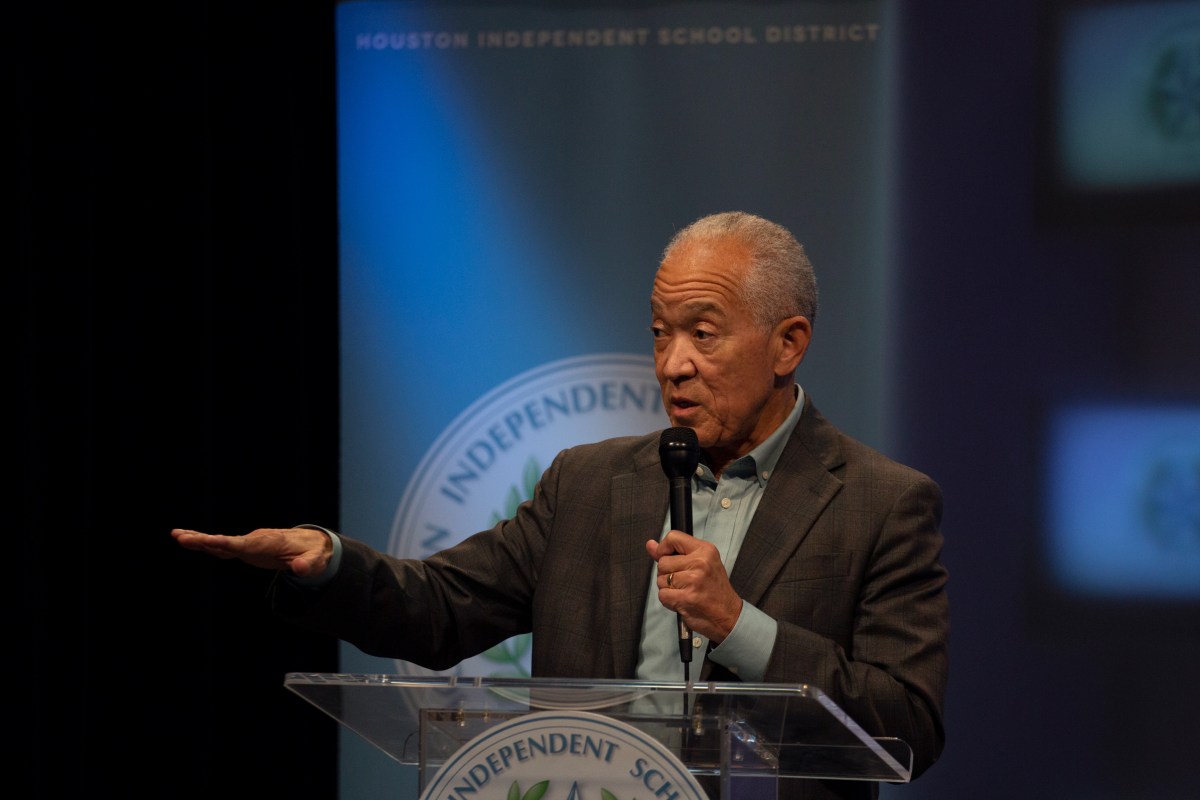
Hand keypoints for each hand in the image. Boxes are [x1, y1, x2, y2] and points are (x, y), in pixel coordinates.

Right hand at [171, 527, 332, 577]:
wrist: (312, 543)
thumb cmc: (314, 552)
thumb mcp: (315, 561)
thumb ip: (308, 565)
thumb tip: (300, 570)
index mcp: (268, 543)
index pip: (244, 544)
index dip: (227, 544)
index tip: (210, 541)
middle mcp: (255, 540)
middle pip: (226, 541)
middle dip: (204, 539)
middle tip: (180, 536)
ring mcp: (249, 544)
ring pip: (221, 542)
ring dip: (199, 540)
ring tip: (177, 535)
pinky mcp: (247, 549)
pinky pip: (224, 547)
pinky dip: (208, 545)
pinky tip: (190, 542)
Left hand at [645, 531, 741, 643]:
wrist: (729, 615)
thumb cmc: (715, 590)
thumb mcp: (701, 564)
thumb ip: (673, 553)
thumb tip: (651, 545)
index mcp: (705, 550)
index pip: (673, 537)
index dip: (663, 548)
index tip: (667, 557)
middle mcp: (700, 563)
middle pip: (663, 562)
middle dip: (667, 573)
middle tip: (683, 581)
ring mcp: (693, 580)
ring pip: (660, 579)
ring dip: (668, 588)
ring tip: (684, 591)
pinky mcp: (687, 597)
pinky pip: (662, 595)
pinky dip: (669, 600)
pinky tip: (682, 600)